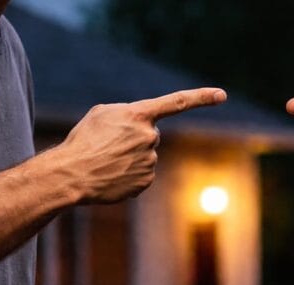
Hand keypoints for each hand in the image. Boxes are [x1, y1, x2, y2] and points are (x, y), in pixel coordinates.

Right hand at [54, 88, 226, 203]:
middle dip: (133, 139)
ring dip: (129, 158)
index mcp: (139, 115)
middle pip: (150, 135)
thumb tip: (145, 127)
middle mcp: (150, 137)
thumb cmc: (83, 140)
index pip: (177, 102)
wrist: (71, 174)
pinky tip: (112, 175)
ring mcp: (150, 161)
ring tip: (106, 161)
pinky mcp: (147, 181)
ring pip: (146, 156)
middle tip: (108, 146)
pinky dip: (129, 175)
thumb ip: (129, 114)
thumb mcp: (102, 114)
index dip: (201, 97)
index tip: (222, 94)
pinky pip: (142, 174)